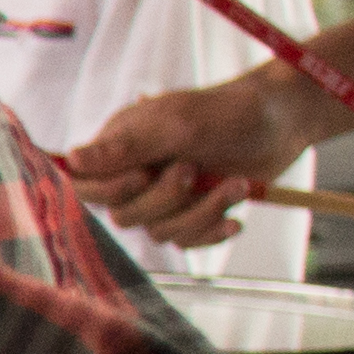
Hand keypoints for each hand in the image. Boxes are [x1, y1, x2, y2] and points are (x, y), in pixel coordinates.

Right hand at [67, 64, 331, 243]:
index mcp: (120, 148)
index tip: (143, 173)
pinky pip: (188, 241)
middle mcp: (137, 175)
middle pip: (124, 215)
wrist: (282, 122)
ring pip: (159, 231)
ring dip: (201, 212)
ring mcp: (166, 197)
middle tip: (193, 168)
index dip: (110, 191)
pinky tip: (236, 218)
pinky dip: (212, 231)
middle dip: (164, 199)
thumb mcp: (174, 123)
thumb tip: (71, 159)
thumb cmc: (226, 112)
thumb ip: (125, 146)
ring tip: (236, 184)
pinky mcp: (193, 213)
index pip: (86, 186)